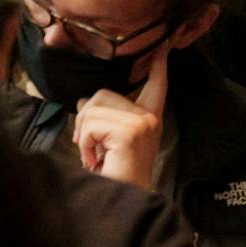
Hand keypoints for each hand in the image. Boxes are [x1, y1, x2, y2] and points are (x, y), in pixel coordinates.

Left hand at [72, 43, 168, 190]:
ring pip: (92, 107)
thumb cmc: (114, 173)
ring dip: (83, 133)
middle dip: (85, 118)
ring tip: (93, 155)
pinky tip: (94, 160)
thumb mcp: (107, 140)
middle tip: (89, 147)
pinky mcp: (131, 131)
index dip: (158, 65)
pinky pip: (91, 124)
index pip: (155, 85)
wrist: (124, 201)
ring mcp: (143, 123)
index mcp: (148, 118)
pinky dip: (84, 143)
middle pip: (101, 94)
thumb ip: (102, 117)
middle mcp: (150, 117)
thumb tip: (83, 101)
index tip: (163, 45)